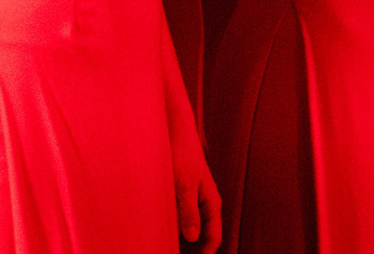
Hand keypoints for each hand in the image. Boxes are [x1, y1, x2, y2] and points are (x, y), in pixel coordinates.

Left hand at [170, 115, 221, 253]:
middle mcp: (204, 205)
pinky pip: (179, 221)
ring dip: (181, 241)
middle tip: (171, 253)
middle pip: (202, 237)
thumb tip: (193, 237)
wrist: (174, 132)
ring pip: (190, 231)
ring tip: (164, 246)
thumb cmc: (182, 154)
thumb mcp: (184, 184)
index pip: (213, 238)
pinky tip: (159, 233)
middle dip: (192, 250)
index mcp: (211, 203)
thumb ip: (189, 211)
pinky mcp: (180, 197)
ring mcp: (192, 201)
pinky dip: (172, 230)